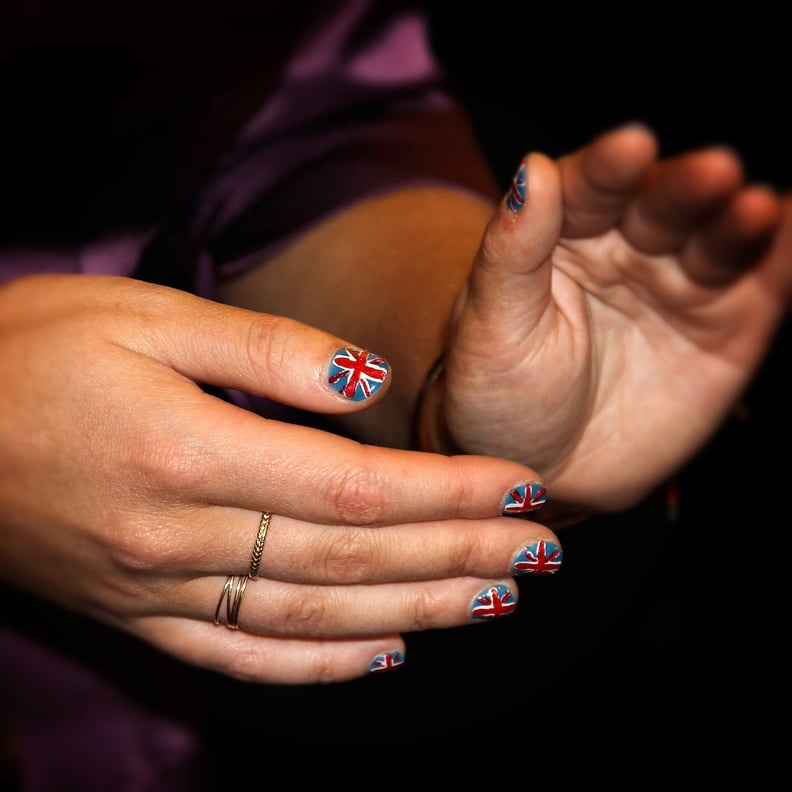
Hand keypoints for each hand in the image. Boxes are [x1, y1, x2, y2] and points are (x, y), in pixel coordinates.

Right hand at [0, 274, 559, 682]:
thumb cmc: (32, 350)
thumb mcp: (148, 316)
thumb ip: (270, 351)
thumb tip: (372, 383)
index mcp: (188, 454)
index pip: (356, 488)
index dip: (447, 492)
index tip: (520, 488)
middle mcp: (179, 538)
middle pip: (354, 559)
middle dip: (460, 555)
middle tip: (544, 552)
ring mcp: (156, 589)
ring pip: (316, 617)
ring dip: (418, 611)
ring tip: (498, 601)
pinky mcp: (135, 614)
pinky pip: (243, 658)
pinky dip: (323, 666)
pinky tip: (387, 654)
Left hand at [442, 125, 791, 510]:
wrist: (541, 467)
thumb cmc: (500, 393)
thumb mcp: (491, 326)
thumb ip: (511, 252)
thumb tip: (533, 170)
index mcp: (564, 236)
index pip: (590, 188)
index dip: (609, 168)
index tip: (628, 147)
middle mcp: (628, 248)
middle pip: (661, 205)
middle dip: (685, 188)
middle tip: (711, 173)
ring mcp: (679, 285)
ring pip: (716, 240)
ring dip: (739, 221)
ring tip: (754, 210)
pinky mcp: (727, 327)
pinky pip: (764, 284)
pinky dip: (788, 254)